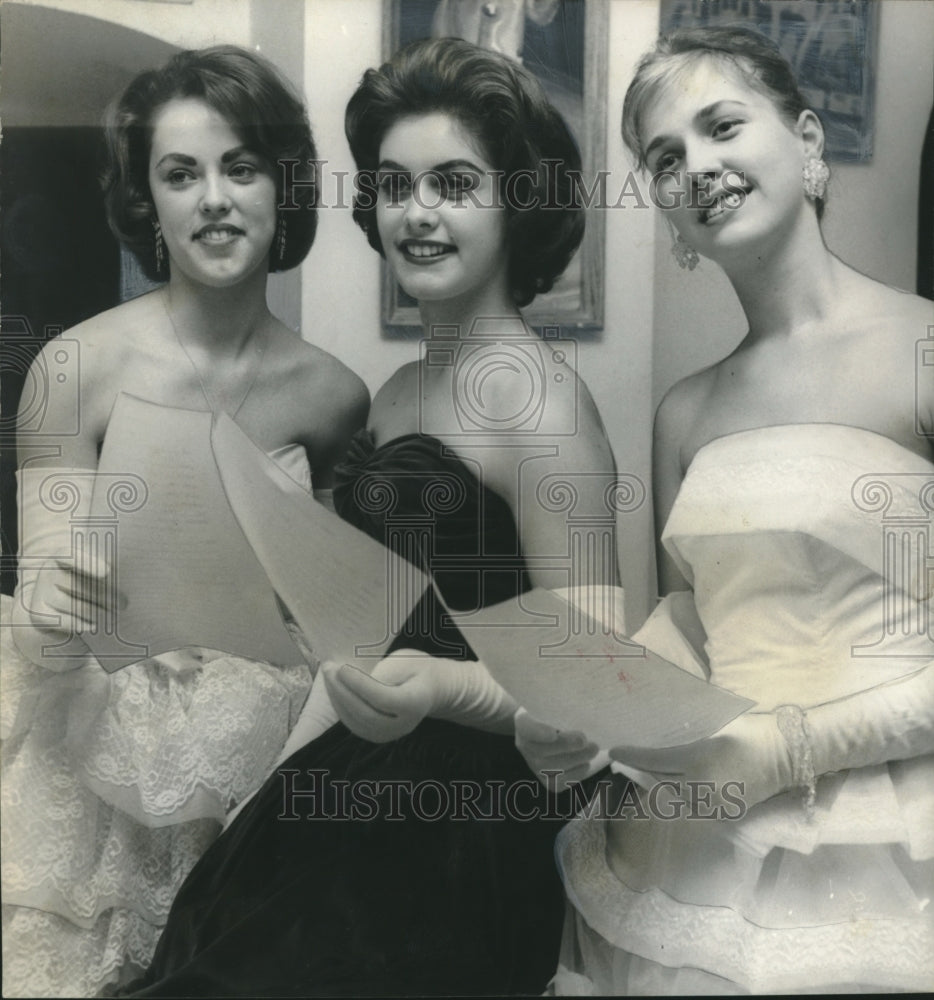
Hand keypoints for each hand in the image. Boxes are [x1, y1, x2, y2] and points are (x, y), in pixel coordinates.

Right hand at [28, 553, 119, 636]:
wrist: (58, 602)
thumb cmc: (85, 581)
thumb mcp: (92, 570)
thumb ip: (106, 568)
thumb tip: (128, 575)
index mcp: (62, 555)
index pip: (72, 556)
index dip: (88, 563)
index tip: (107, 572)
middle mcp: (48, 572)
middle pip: (81, 586)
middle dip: (107, 596)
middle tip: (125, 603)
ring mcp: (41, 592)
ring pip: (76, 606)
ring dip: (98, 612)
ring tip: (115, 615)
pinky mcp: (38, 613)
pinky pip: (64, 621)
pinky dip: (82, 624)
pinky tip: (96, 625)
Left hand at [321, 649, 439, 743]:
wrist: (430, 690)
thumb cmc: (417, 670)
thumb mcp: (406, 661)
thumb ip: (385, 672)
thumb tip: (356, 682)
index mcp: (415, 703)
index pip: (383, 699)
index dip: (360, 685)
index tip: (342, 668)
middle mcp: (403, 725)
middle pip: (366, 713)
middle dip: (342, 690)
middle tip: (328, 667)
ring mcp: (390, 734)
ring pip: (356, 722)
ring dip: (337, 698)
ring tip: (328, 674)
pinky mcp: (378, 736)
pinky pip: (354, 725)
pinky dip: (340, 707)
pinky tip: (334, 688)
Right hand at [515, 708, 604, 791]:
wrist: (539, 735)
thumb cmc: (549, 717)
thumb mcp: (549, 706)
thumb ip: (560, 707)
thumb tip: (581, 706)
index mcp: (523, 723)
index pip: (528, 729)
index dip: (539, 733)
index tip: (552, 734)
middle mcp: (525, 746)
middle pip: (544, 752)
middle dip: (568, 747)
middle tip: (587, 740)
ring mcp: (534, 766)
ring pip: (555, 768)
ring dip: (577, 760)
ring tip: (593, 749)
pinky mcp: (546, 781)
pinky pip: (561, 782)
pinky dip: (576, 774)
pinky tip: (586, 764)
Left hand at [609, 711, 791, 811]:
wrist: (788, 754)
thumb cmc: (751, 730)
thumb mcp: (715, 727)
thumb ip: (687, 736)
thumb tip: (659, 736)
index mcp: (699, 759)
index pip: (656, 761)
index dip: (632, 757)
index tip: (614, 752)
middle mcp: (703, 786)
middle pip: (660, 783)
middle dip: (640, 773)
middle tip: (624, 764)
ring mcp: (714, 804)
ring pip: (674, 799)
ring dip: (658, 787)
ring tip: (643, 774)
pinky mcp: (725, 813)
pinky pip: (693, 808)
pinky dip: (679, 798)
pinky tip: (671, 788)